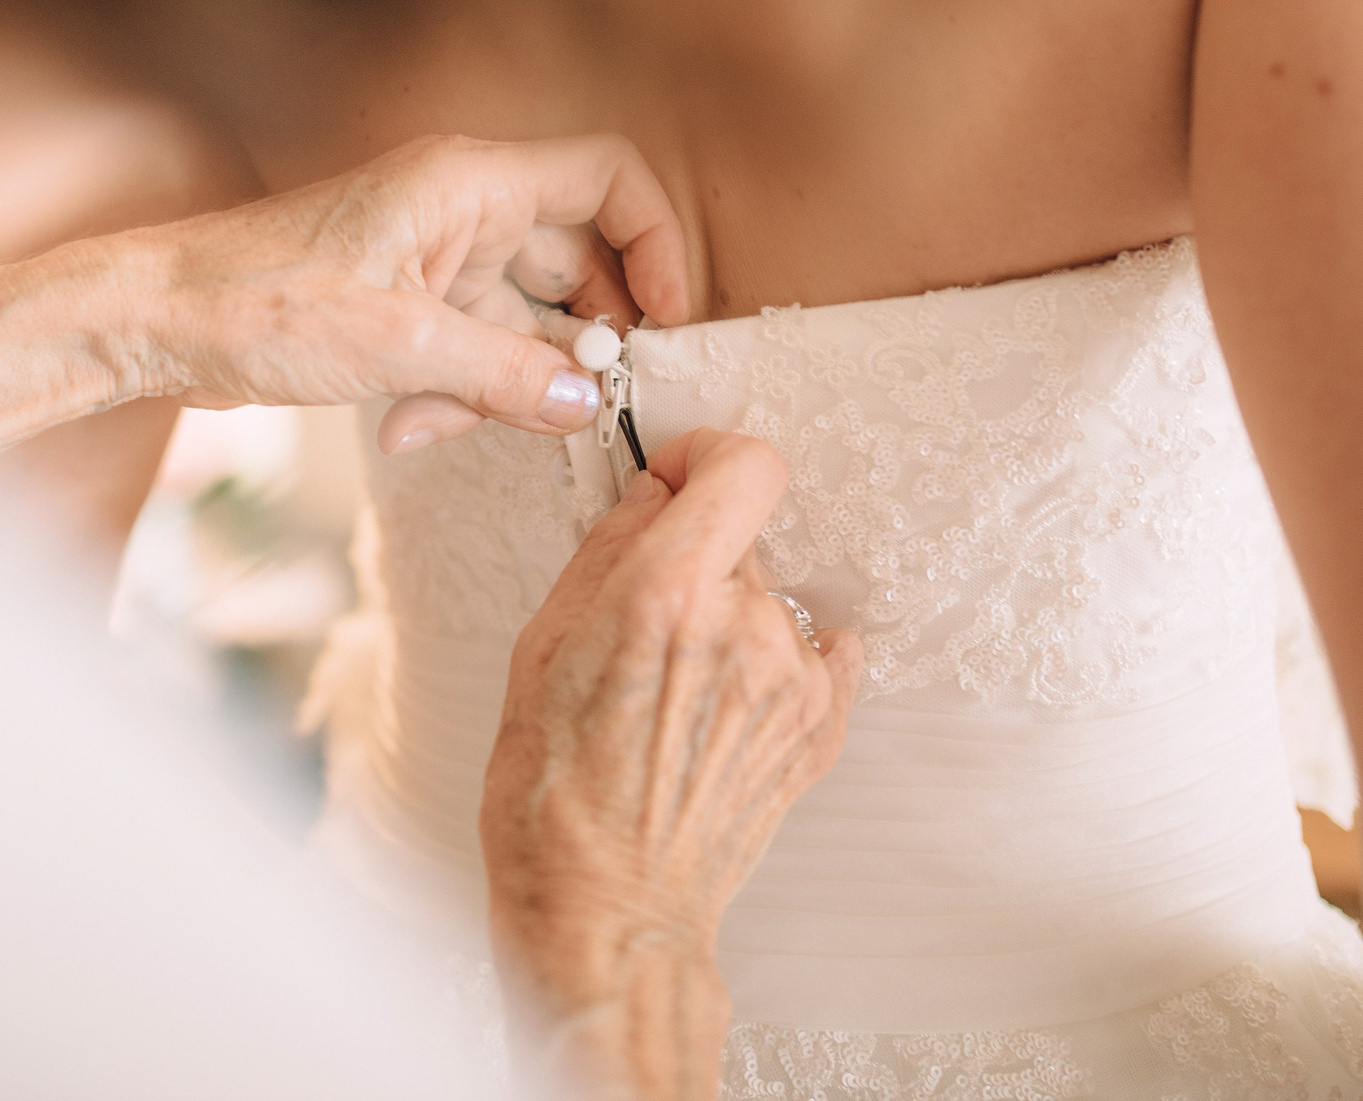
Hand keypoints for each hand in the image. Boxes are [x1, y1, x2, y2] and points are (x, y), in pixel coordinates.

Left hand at [143, 134, 687, 451]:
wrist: (157, 321)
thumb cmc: (259, 302)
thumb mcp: (400, 346)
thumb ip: (508, 375)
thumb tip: (592, 401)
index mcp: (469, 184)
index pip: (608, 178)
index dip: (654, 242)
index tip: (665, 319)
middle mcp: (460, 210)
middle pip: (576, 261)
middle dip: (579, 338)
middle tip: (578, 398)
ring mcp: (433, 258)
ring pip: (521, 321)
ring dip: (506, 383)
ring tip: (447, 420)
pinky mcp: (403, 304)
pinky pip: (469, 349)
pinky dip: (456, 393)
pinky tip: (404, 428)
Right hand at [480, 429, 861, 1100]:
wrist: (607, 907)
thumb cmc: (553, 792)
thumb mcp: (542, 644)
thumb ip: (608, 549)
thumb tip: (652, 493)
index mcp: (668, 593)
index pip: (745, 465)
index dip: (709, 456)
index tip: (680, 476)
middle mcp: (746, 628)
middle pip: (743, 538)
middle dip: (695, 558)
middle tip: (641, 620)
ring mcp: (794, 682)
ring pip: (769, 599)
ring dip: (729, 618)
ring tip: (673, 690)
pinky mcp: (821, 730)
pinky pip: (817, 653)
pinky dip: (777, 660)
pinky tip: (725, 706)